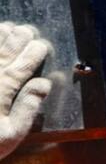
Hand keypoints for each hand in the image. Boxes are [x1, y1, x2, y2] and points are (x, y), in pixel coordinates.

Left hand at [0, 22, 51, 161]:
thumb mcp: (12, 135)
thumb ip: (28, 108)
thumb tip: (44, 84)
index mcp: (2, 89)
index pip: (24, 64)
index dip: (36, 52)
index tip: (43, 45)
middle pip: (6, 49)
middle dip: (20, 37)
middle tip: (28, 32)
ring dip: (0, 34)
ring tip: (8, 28)